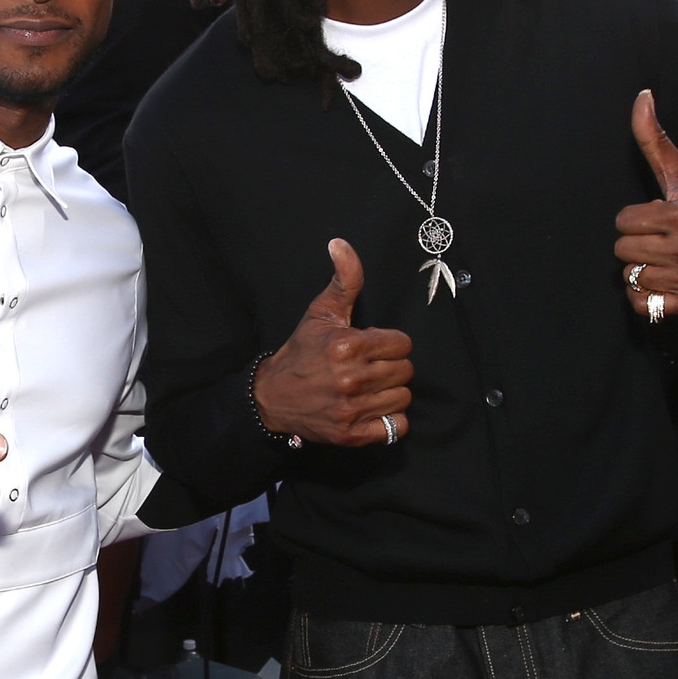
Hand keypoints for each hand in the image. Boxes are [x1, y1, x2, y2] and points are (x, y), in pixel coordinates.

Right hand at [252, 239, 413, 447]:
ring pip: (403, 397)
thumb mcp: (320, 312)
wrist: (272, 397)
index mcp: (347, 345)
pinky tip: (372, 408)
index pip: (402, 344)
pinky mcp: (351, 434)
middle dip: (391, 366)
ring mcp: (351, 409)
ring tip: (370, 387)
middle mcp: (350, 378)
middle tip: (371, 367)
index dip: (391, 343)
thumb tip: (341, 244)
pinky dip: (389, 420)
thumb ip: (343, 280)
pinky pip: (395, 427)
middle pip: (405, 371)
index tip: (373, 347)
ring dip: (390, 392)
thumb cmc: (302, 351)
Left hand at [615, 90, 677, 317]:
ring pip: (632, 277)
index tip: (654, 218)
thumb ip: (655, 140)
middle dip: (636, 243)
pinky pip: (644, 305)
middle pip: (624, 251)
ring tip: (663, 258)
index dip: (636, 219)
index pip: (624, 221)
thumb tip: (641, 97)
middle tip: (658, 239)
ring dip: (642, 268)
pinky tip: (661, 280)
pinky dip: (645, 295)